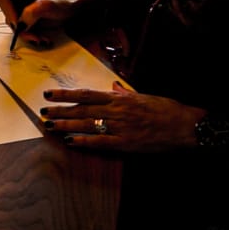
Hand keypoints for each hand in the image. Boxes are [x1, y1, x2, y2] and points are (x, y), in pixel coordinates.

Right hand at [0, 0, 76, 46]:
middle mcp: (17, 0)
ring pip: (15, 27)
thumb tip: (20, 24)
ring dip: (27, 35)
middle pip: (8, 16)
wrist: (71, 8)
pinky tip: (42, 39)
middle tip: (34, 36)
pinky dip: (31, 37)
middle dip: (20, 28)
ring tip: (41, 39)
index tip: (19, 23)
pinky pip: (22, 32)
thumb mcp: (48, 5)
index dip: (9, 11)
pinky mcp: (25, 21)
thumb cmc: (62, 2)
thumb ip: (32, 12)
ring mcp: (20, 11)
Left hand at [40, 82, 205, 152]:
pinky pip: (101, 142)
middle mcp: (117, 110)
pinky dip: (84, 141)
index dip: (65, 95)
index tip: (49, 94)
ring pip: (87, 124)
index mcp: (120, 98)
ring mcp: (121, 127)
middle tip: (42, 112)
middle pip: (81, 109)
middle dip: (60, 111)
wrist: (186, 126)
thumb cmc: (167, 109)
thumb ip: (125, 92)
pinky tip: (71, 141)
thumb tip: (112, 85)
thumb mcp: (144, 96)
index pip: (86, 94)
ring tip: (50, 125)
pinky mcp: (127, 143)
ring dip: (66, 125)